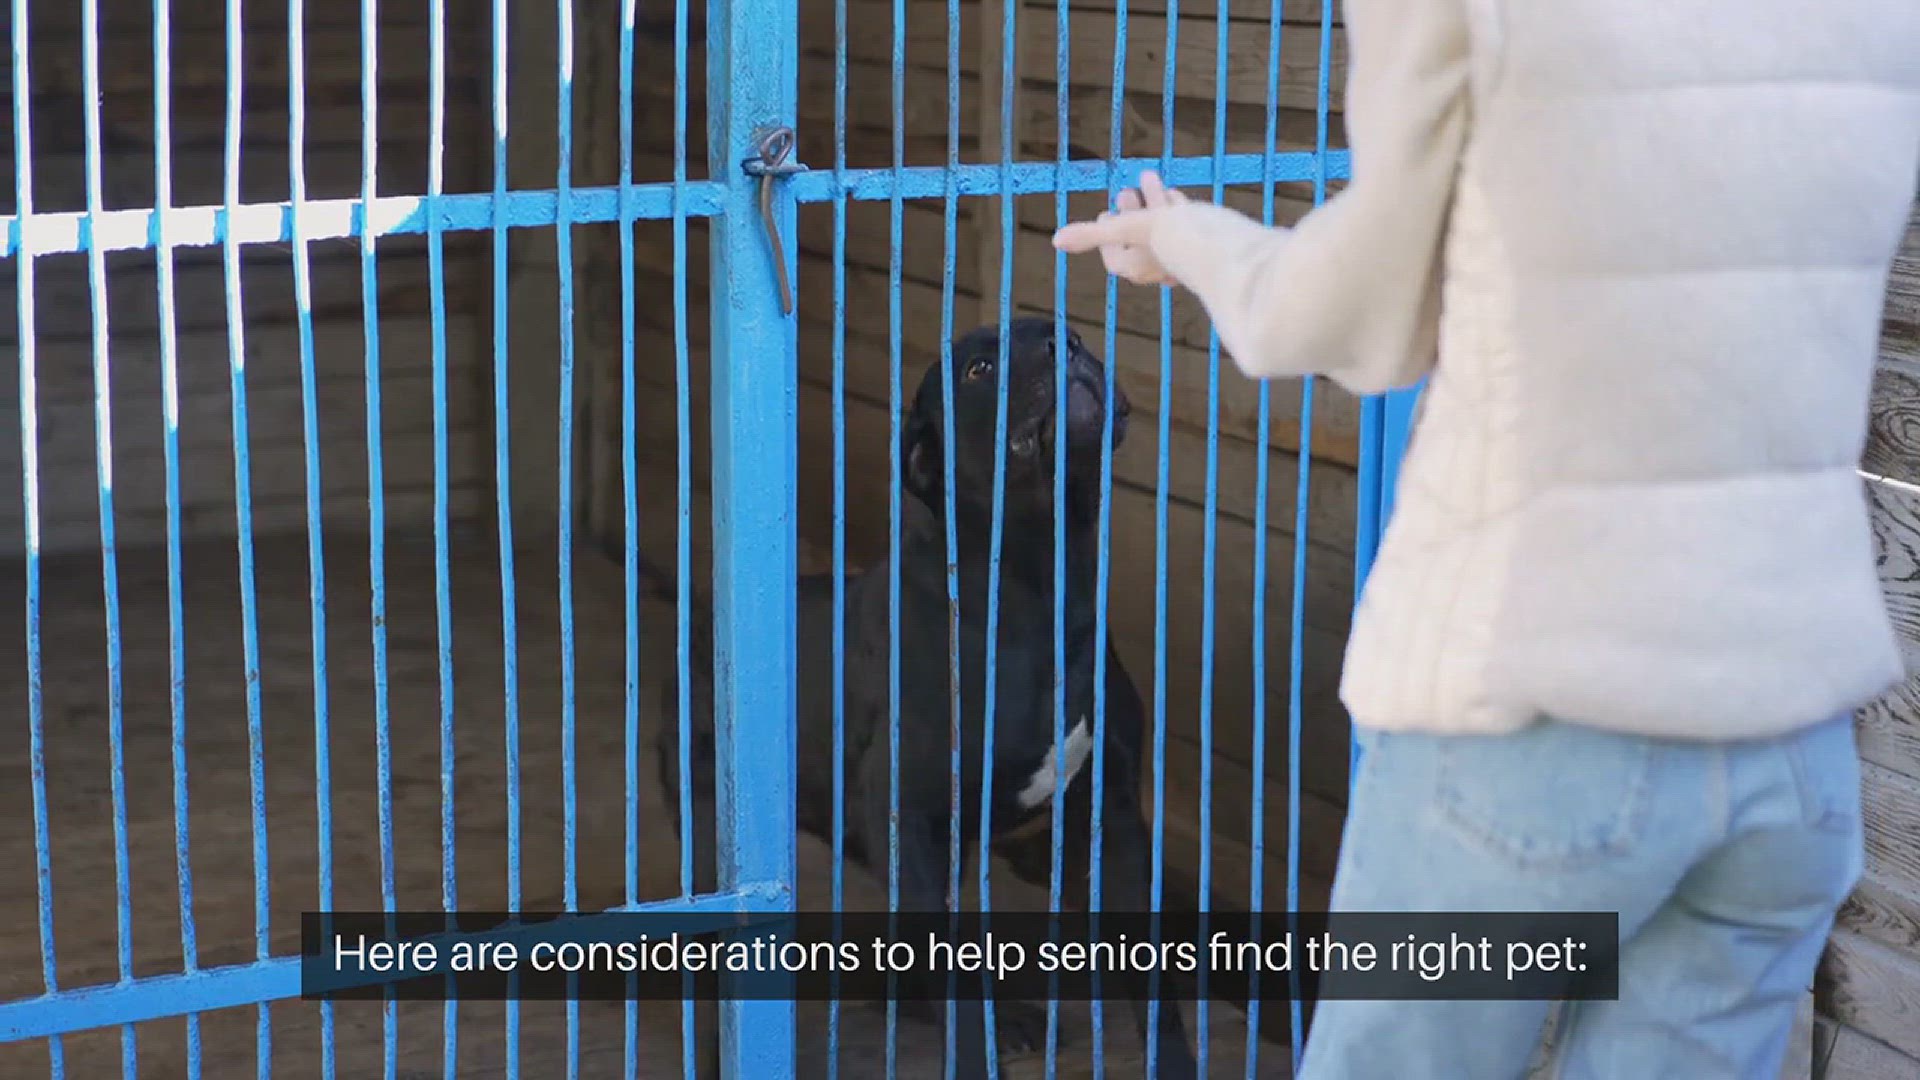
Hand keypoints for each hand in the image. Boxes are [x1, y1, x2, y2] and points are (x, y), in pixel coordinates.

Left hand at [1051, 170, 1189, 286]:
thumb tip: (1055, 241)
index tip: (1105, 215)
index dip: (1107, 233)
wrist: (1220, 244)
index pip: (1114, 254)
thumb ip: (1090, 235)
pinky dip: (1174, 207)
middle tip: (1124, 193)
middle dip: (1130, 213)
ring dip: (1151, 204)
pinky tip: (1174, 193)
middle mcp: (1155, 266)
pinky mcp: (1201, 243)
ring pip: (1161, 228)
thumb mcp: (1125, 227)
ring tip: (1148, 178)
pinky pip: (1183, 225)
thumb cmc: (1168, 239)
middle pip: (1136, 239)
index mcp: (1133, 267)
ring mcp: (1179, 256)